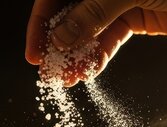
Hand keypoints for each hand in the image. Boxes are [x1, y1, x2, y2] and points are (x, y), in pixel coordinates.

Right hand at [26, 0, 166, 85]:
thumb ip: (94, 13)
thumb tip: (61, 38)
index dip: (40, 25)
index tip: (35, 54)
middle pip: (67, 15)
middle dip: (57, 45)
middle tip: (49, 73)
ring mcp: (115, 2)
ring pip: (86, 31)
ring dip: (75, 56)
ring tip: (68, 79)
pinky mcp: (132, 19)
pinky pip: (107, 41)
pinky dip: (97, 57)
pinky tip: (88, 72)